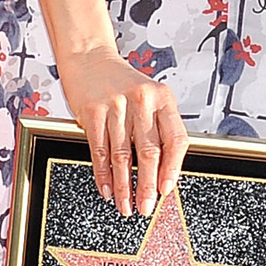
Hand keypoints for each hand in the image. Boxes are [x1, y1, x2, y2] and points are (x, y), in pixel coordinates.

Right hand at [58, 45, 187, 217]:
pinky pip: (100, 151)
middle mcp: (142, 100)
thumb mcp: (149, 97)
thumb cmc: (122, 82)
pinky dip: (103, 175)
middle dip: (148, 185)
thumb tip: (163, 170)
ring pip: (122, 156)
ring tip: (127, 205)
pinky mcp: (92, 112)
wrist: (90, 59)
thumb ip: (157, 128)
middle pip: (149, 152)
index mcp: (163, 98)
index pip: (176, 138)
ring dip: (125, 187)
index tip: (167, 189)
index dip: (173, 168)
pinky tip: (107, 189)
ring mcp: (116, 106)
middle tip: (147, 207)